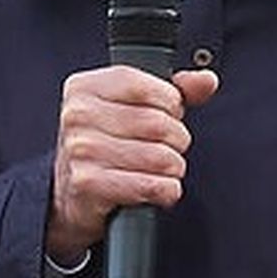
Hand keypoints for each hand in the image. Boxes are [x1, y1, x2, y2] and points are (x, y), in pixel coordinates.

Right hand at [45, 62, 217, 263]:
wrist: (70, 197)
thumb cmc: (105, 148)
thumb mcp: (133, 109)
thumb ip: (174, 90)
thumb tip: (206, 80)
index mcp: (85, 88)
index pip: (152, 90)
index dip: (172, 106)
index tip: (165, 117)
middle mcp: (78, 116)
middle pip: (161, 125)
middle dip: (175, 142)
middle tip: (164, 149)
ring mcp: (81, 150)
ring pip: (162, 158)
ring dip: (172, 169)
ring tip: (158, 171)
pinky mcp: (89, 184)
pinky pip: (153, 186)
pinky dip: (165, 192)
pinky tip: (154, 189)